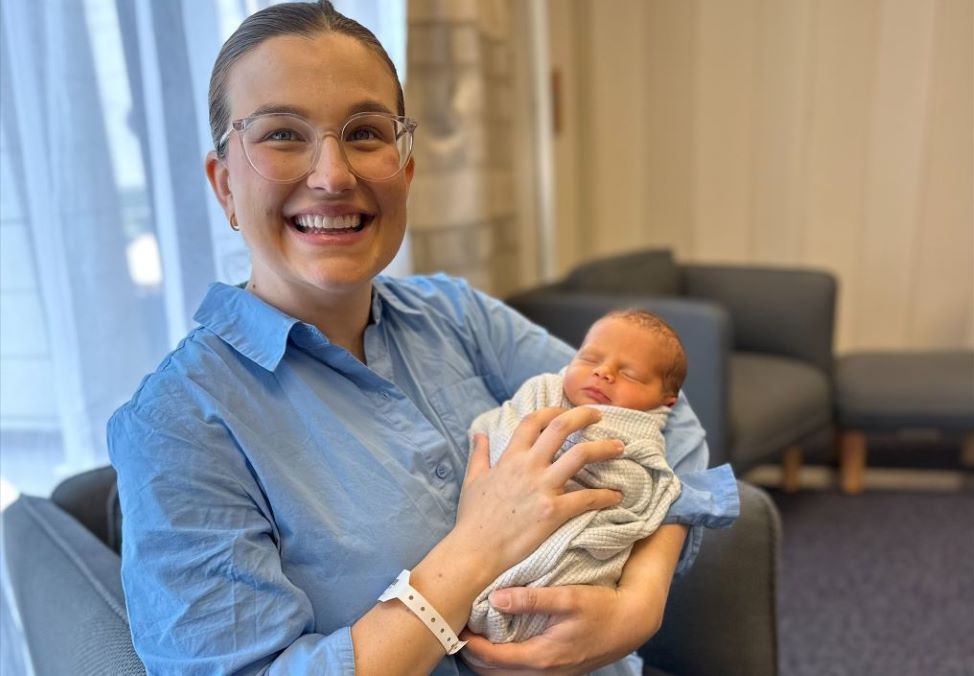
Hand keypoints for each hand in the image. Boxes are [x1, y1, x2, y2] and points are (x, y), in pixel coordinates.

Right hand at [454, 407, 623, 574]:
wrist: (475, 550)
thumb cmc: (473, 518)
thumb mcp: (472, 480)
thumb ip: (479, 454)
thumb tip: (478, 434)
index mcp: (510, 458)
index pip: (534, 421)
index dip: (552, 411)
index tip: (566, 411)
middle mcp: (528, 466)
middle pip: (561, 427)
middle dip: (584, 416)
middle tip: (599, 416)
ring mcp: (542, 487)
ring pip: (580, 455)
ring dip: (604, 448)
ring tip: (619, 447)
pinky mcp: (553, 511)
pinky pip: (586, 498)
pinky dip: (605, 495)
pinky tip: (616, 496)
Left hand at [459, 584, 657, 674]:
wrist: (632, 622)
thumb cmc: (602, 607)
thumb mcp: (568, 597)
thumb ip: (531, 599)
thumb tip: (496, 598)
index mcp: (542, 657)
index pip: (492, 658)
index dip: (469, 644)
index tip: (457, 625)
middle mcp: (544, 673)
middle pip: (493, 674)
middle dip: (472, 655)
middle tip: (459, 629)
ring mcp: (552, 675)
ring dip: (486, 661)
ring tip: (474, 635)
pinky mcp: (557, 671)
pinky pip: (519, 674)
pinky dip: (502, 663)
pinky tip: (499, 642)